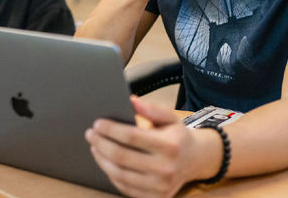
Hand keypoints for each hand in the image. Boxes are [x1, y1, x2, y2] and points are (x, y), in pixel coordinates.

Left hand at [85, 96, 206, 197]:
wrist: (196, 160)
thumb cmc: (177, 136)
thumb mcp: (170, 118)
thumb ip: (151, 109)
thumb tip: (131, 100)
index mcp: (169, 146)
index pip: (131, 137)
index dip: (110, 129)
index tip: (97, 123)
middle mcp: (166, 168)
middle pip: (121, 156)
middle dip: (101, 143)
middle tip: (90, 134)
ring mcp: (160, 186)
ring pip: (120, 174)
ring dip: (102, 159)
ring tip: (95, 147)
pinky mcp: (156, 197)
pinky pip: (125, 188)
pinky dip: (111, 174)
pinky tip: (105, 162)